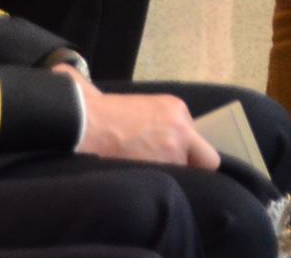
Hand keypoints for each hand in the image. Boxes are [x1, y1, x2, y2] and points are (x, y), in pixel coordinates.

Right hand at [73, 77, 221, 169]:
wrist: (86, 123)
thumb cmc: (105, 112)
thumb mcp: (141, 106)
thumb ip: (161, 120)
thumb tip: (166, 135)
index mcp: (177, 108)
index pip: (197, 138)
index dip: (187, 151)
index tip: (173, 156)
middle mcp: (182, 127)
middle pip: (205, 159)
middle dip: (191, 166)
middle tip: (172, 171)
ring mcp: (173, 148)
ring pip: (183, 172)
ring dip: (169, 176)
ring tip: (145, 172)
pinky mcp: (161, 166)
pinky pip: (169, 183)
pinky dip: (157, 185)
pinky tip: (141, 178)